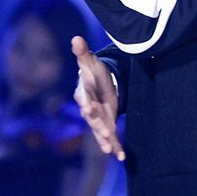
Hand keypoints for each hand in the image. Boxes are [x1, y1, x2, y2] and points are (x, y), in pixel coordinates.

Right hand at [72, 36, 124, 160]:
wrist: (97, 84)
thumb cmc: (91, 72)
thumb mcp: (89, 60)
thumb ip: (82, 52)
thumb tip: (76, 38)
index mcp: (83, 92)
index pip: (83, 96)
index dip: (85, 102)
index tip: (86, 106)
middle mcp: (88, 108)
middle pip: (92, 117)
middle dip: (97, 124)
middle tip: (103, 131)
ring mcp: (97, 118)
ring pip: (100, 130)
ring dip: (104, 139)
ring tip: (109, 149)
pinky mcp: (106, 124)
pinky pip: (110, 137)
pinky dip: (115, 146)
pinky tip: (121, 157)